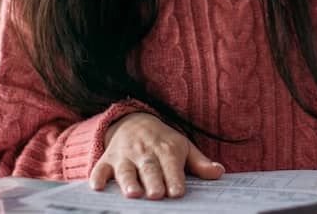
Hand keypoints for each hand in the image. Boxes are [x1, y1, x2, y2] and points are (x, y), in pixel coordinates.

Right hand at [89, 113, 224, 198]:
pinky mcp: (107, 159)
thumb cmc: (163, 141)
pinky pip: (100, 168)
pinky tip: (97, 187)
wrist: (133, 121)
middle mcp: (145, 152)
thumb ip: (200, 163)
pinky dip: (97, 177)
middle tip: (156, 196)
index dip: (174, 179)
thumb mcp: (183, 147)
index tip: (177, 192)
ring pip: (125, 169)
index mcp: (166, 149)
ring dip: (128, 181)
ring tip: (133, 194)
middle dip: (153, 181)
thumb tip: (219, 172)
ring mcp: (124, 155)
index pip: (171, 165)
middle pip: (149, 168)